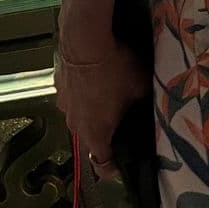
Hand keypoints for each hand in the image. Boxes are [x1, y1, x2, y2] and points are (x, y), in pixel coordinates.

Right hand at [53, 34, 149, 178]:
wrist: (85, 39)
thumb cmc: (114, 68)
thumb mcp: (140, 85)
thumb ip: (145, 100)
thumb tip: (151, 102)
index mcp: (95, 133)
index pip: (102, 166)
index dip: (113, 168)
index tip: (122, 163)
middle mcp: (75, 125)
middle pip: (91, 137)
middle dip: (105, 129)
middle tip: (121, 114)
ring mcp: (63, 105)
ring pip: (80, 115)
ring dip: (91, 108)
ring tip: (106, 88)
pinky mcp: (58, 86)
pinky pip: (72, 95)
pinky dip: (81, 91)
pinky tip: (92, 74)